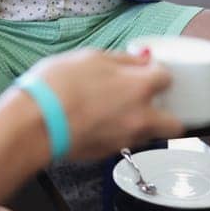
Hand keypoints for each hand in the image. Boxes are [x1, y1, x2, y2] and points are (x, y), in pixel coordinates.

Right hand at [26, 48, 182, 158]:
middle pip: (175, 123)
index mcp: (139, 87)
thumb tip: (141, 60)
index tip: (148, 71)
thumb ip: (122, 60)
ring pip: (149, 135)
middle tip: (150, 101)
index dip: (158, 73)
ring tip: (116, 111)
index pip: (167, 79)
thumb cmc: (57, 87)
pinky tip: (97, 121)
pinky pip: (124, 142)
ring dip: (141, 124)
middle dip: (169, 113)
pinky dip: (117, 133)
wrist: (35, 123)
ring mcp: (125, 139)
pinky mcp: (108, 153)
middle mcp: (140, 117)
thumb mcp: (91, 57)